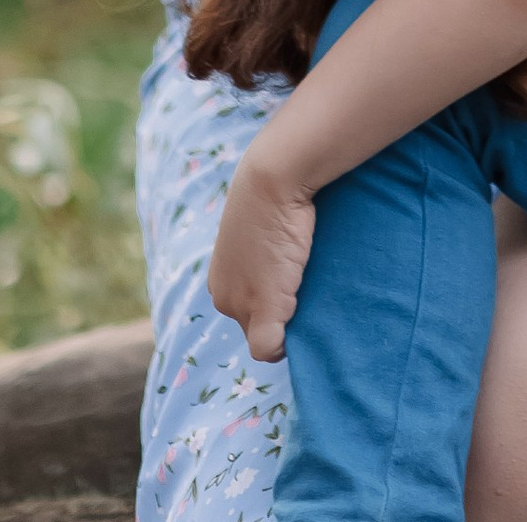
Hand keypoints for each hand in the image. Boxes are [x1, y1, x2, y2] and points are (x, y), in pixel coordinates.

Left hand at [208, 141, 317, 362]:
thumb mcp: (259, 228)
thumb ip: (259, 256)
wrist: (274, 177)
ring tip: (303, 280)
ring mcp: (242, 306)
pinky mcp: (264, 311)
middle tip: (296, 274)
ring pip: (265, 334)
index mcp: (220, 279)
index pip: (244, 310)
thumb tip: (275, 278)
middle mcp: (224, 296)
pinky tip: (306, 305)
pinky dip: (289, 343)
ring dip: (287, 318)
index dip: (269, 298)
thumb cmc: (270, 195)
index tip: (286, 270)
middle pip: (254, 325)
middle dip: (277, 312)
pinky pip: (272, 348)